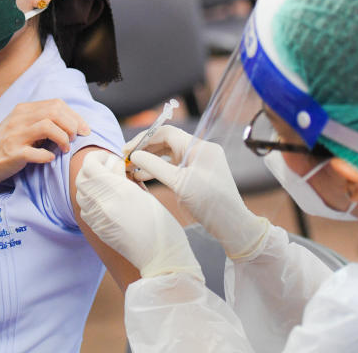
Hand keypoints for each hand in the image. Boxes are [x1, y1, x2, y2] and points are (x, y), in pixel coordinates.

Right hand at [0, 99, 89, 187]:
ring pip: (48, 126)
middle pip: (55, 112)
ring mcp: (15, 135)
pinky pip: (37, 152)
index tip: (84, 130)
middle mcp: (19, 119)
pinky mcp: (13, 153)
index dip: (75, 116)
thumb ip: (40, 121)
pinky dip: (47, 156)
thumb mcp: (20, 127)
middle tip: (76, 139)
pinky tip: (49, 159)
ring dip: (63, 138)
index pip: (56, 104)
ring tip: (65, 149)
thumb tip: (71, 123)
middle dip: (72, 125)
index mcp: (23, 109)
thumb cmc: (4, 147)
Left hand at [76, 151, 203, 280]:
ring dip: (90, 182)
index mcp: (117, 191)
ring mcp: (97, 218)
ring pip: (81, 192)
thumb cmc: (160, 224)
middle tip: (109, 168)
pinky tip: (107, 199)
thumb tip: (113, 165)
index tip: (110, 158)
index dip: (97, 157)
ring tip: (108, 182)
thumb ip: (123, 177)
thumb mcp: (144, 193)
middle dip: (92, 168)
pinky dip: (91, 198)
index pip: (90, 165)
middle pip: (82, 177)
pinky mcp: (97, 229)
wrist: (159, 256)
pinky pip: (85, 207)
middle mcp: (102, 204)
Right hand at [127, 126, 269, 258]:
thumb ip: (154, 166)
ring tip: (131, 169)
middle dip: (145, 149)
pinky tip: (143, 176)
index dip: (144, 139)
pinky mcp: (197, 174)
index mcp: (199, 146)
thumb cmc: (208, 202)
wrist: (231, 224)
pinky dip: (159, 170)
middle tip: (126, 159)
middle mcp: (200, 150)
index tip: (127, 150)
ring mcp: (199, 162)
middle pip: (167, 142)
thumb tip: (134, 155)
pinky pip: (174, 166)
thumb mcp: (179, 183)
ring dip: (150, 160)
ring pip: (169, 155)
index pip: (166, 133)